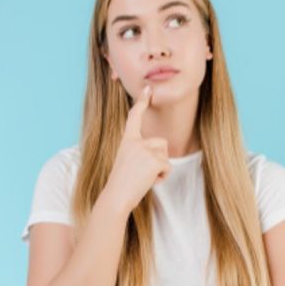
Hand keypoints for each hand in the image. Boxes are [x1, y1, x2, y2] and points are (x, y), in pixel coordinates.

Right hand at [103, 85, 171, 212]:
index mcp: (127, 140)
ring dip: (160, 168)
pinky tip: (148, 182)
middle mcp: (135, 141)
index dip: (141, 102)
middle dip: (159, 158)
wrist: (116, 197)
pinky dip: (162, 177)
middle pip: (161, 143)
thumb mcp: (127, 163)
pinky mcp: (154, 160)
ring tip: (144, 178)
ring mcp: (144, 149)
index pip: (134, 117)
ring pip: (165, 155)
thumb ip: (140, 154)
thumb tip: (157, 156)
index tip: (147, 88)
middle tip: (141, 173)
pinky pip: (168, 167)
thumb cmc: (121, 185)